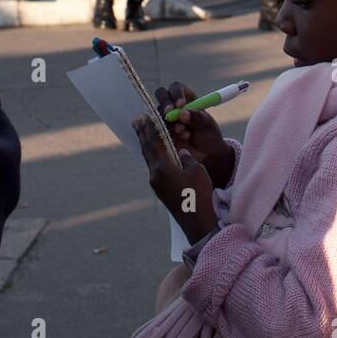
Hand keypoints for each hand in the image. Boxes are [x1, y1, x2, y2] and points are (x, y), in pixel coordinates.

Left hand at [134, 116, 218, 244]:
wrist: (196, 221)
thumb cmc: (198, 194)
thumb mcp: (195, 170)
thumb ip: (185, 158)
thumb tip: (179, 152)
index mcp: (162, 167)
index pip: (153, 143)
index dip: (149, 128)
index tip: (145, 116)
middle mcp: (155, 174)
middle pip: (147, 150)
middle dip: (143, 134)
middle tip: (138, 120)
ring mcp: (156, 184)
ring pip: (149, 159)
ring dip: (147, 145)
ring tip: (145, 133)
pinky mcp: (161, 190)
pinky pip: (154, 167)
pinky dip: (154, 156)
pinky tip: (158, 154)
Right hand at [154, 83, 234, 188]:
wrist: (206, 154)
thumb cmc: (208, 134)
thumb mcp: (207, 124)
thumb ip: (197, 117)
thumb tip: (182, 113)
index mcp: (186, 97)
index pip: (176, 87)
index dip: (176, 94)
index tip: (181, 105)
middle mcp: (173, 105)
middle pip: (161, 95)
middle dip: (164, 103)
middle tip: (169, 114)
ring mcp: (165, 118)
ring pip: (158, 112)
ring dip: (169, 122)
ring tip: (184, 133)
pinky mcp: (160, 131)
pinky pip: (156, 128)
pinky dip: (167, 133)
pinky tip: (181, 139)